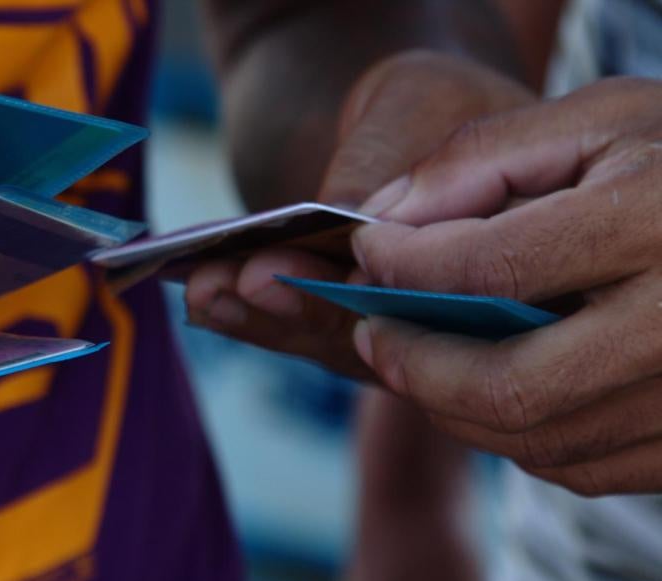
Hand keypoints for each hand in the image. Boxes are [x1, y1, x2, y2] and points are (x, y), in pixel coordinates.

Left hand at [184, 51, 531, 376]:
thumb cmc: (424, 99)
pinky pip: (307, 334)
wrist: (400, 119)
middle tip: (245, 281)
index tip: (310, 272)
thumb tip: (348, 230)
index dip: (382, 292)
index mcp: (511, 256)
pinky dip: (252, 319)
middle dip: (307, 307)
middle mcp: (463, 310)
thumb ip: (389, 166)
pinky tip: (205, 303)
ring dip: (266, 319)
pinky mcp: (355, 328)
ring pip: (338, 345)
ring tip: (207, 288)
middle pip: (391, 334)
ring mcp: (405, 329)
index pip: (453, 297)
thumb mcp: (416, 103)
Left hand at [353, 77, 661, 495]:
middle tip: (372, 335)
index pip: (493, 266)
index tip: (368, 253)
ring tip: (417, 362)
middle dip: (414, 365)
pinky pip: (581, 467)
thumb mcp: (594, 121)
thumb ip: (478, 159)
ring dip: (453, 408)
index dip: (407, 266)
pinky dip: (514, 436)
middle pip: (509, 386)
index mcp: (656, 222)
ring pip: (538, 441)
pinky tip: (491, 390)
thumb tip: (379, 220)